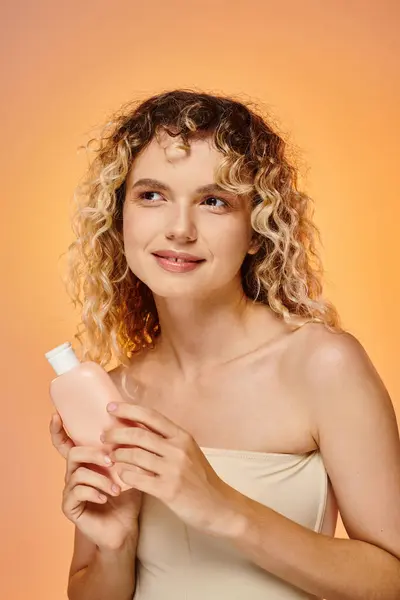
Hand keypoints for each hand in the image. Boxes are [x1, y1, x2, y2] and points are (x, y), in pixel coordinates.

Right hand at [49, 413, 142, 549]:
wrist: (125, 529)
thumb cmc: (127, 497)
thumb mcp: (128, 469)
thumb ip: (126, 451)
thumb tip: (135, 426)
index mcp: (85, 463)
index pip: (65, 444)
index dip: (58, 430)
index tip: (56, 416)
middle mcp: (74, 474)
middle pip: (73, 453)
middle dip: (93, 454)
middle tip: (111, 461)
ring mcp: (70, 491)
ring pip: (77, 473)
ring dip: (100, 478)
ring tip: (117, 488)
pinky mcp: (70, 506)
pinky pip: (78, 492)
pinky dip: (95, 492)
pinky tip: (107, 497)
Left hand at [101, 402, 245, 537]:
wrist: (220, 506)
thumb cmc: (200, 479)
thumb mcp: (188, 452)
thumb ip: (167, 440)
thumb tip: (139, 428)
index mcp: (182, 436)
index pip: (151, 416)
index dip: (128, 409)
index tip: (110, 407)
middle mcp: (178, 449)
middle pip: (138, 434)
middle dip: (116, 433)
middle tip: (103, 436)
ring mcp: (173, 469)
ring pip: (135, 456)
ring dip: (117, 455)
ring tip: (109, 456)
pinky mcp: (168, 490)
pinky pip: (138, 479)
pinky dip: (125, 475)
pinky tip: (120, 475)